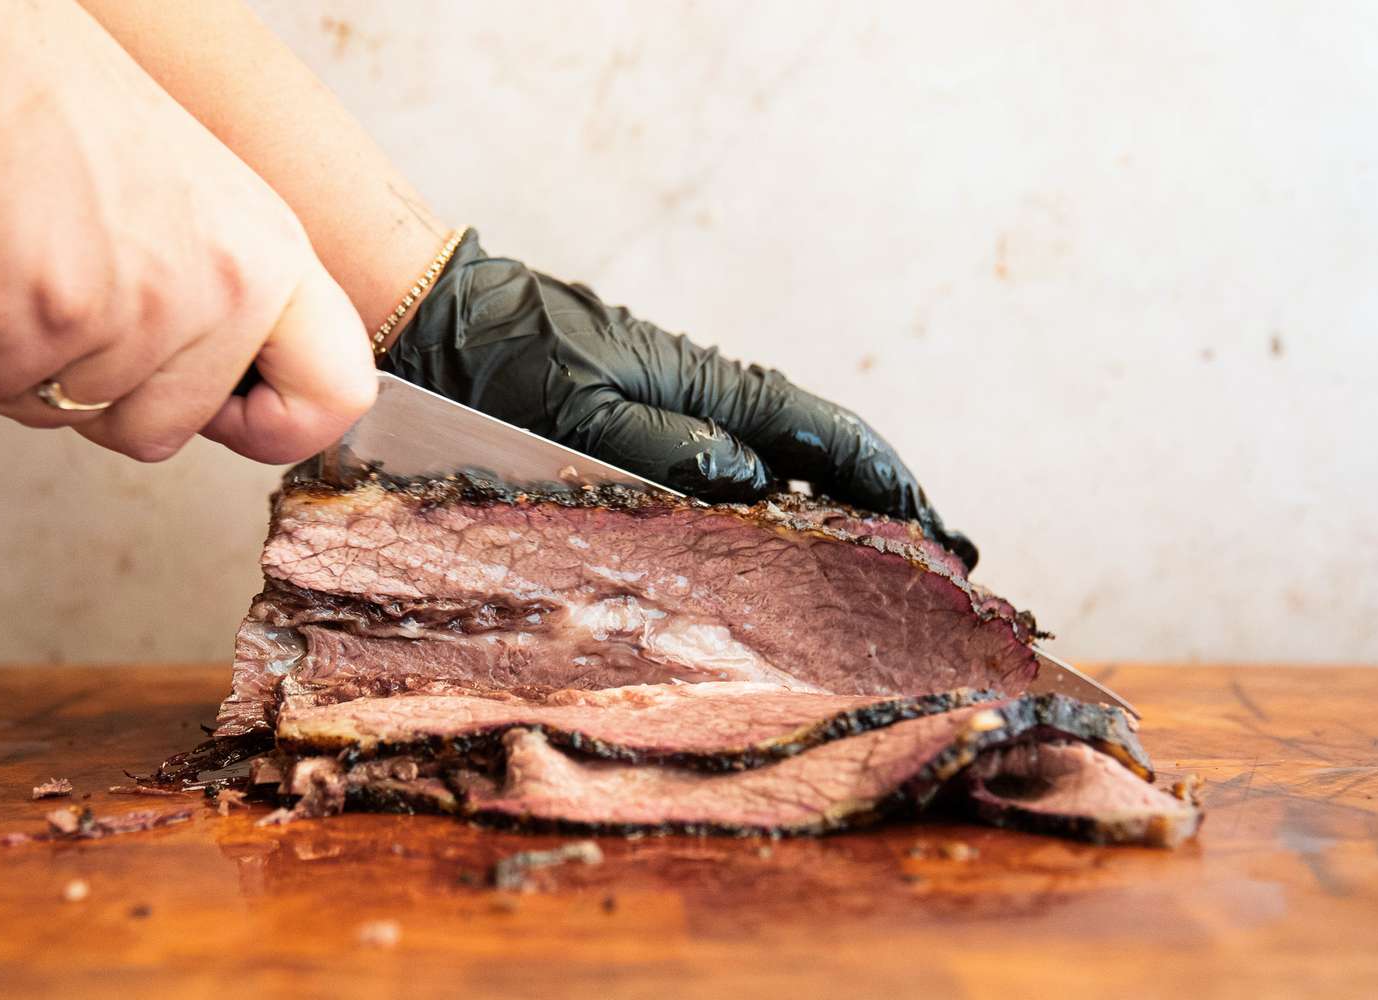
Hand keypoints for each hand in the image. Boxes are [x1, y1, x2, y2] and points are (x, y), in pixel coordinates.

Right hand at [0, 0, 373, 463]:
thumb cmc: (67, 122)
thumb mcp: (204, 210)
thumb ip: (232, 303)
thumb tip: (238, 404)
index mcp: (274, 261)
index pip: (336, 395)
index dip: (275, 426)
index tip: (227, 408)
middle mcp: (226, 286)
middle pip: (162, 434)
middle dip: (95, 395)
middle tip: (68, 304)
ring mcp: (138, 307)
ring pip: (66, 416)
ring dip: (17, 363)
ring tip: (18, 266)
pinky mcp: (45, 314)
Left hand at [388, 233, 979, 569]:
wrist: (439, 319)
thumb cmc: (503, 360)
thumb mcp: (585, 413)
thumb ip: (672, 451)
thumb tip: (759, 488)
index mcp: (711, 387)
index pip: (829, 439)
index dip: (891, 487)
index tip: (938, 536)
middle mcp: (707, 401)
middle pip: (817, 459)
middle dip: (877, 512)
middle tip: (929, 568)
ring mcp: (678, 417)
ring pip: (776, 475)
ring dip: (828, 522)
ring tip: (873, 575)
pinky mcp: (643, 435)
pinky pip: (726, 483)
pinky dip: (765, 518)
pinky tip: (774, 553)